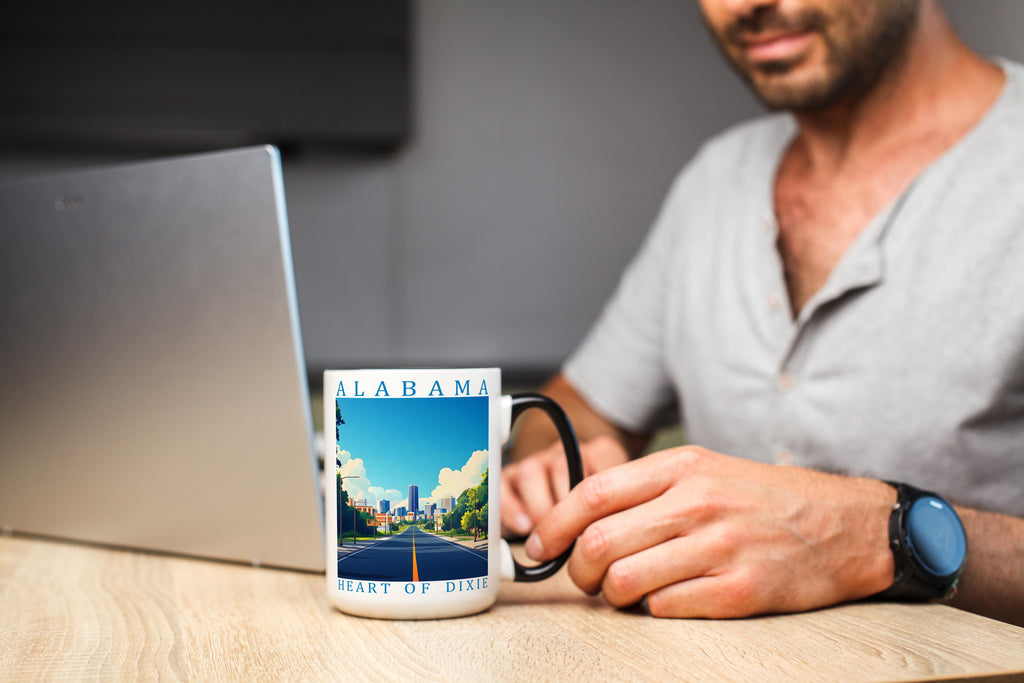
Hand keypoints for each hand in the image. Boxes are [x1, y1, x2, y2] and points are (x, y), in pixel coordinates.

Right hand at [501, 436, 629, 536]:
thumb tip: (608, 536)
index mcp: (599, 454)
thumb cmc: (599, 513)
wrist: (568, 509)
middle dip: (567, 508)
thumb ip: (617, 514)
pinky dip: (511, 508)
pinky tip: (524, 527)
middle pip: (562, 467)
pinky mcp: (511, 478)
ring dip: (540, 509)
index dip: (600, 499)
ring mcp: (537, 462)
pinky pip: (503, 485)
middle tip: (573, 536)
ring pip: (531, 472)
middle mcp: (566, 453)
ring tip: (549, 536)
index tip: (601, 527)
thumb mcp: (617, 508)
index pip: (603, 463)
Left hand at [524, 446, 896, 617]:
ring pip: (623, 582)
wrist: (844, 524)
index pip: (592, 494)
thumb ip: (646, 491)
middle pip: (598, 542)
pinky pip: (664, 609)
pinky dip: (653, 610)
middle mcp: (697, 503)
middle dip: (577, 571)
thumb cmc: (763, 499)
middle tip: (585, 579)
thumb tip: (581, 522)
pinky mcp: (740, 590)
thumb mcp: (705, 471)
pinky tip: (668, 598)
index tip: (538, 547)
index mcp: (682, 468)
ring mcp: (719, 547)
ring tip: (625, 592)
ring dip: (610, 596)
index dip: (553, 525)